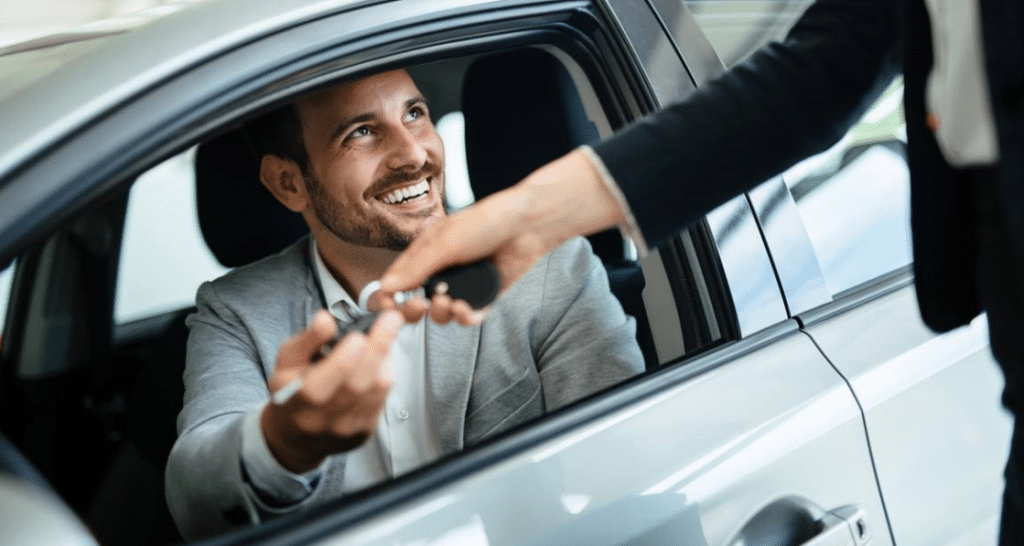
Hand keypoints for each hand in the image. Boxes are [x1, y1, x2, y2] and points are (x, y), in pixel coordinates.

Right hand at [261, 310, 402, 473]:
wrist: (299, 434)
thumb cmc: (293, 391)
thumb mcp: (287, 361)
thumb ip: (307, 339)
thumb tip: (326, 319)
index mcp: (294, 401)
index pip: (317, 387)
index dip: (341, 360)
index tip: (357, 336)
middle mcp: (321, 419)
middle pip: (356, 385)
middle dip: (377, 347)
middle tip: (390, 319)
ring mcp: (346, 428)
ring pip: (376, 389)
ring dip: (386, 356)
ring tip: (386, 333)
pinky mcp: (366, 429)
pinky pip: (384, 396)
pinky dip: (387, 370)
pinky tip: (383, 356)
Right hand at [380, 149, 625, 323]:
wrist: (526, 225)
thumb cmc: (484, 222)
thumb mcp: (444, 242)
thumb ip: (416, 268)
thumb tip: (386, 288)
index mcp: (424, 255)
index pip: (397, 282)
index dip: (389, 297)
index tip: (388, 306)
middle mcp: (440, 272)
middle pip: (415, 304)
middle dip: (414, 311)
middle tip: (422, 305)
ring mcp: (462, 285)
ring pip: (441, 314)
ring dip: (442, 313)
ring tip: (452, 302)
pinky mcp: (484, 296)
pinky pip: (468, 317)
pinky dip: (466, 317)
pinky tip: (468, 310)